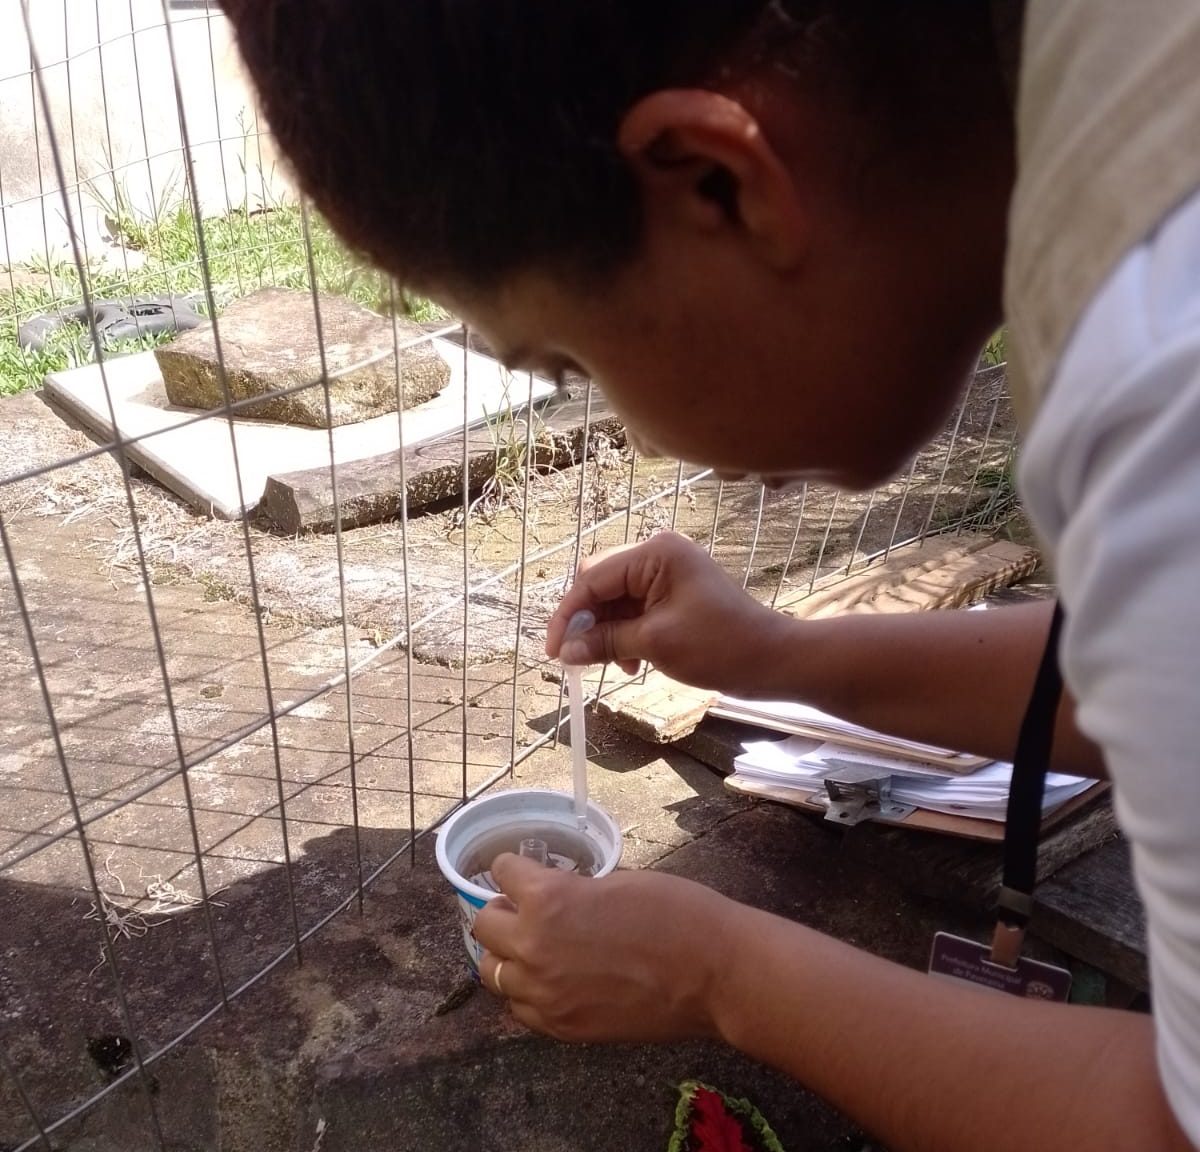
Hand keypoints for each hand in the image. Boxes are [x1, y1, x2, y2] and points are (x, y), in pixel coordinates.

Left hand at [473, 853, 740, 1043]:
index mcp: (548, 899)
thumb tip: (556, 898)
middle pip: (484, 926)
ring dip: (508, 955)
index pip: (503, 873)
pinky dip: (526, 993)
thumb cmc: (675, 911)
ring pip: (492, 972)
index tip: (523, 872)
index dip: (514, 869)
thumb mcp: (616, 881)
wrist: (712, 972)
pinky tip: (552, 982)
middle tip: (525, 910)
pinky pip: (519, 1008)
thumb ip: (573, 891)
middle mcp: (533, 946)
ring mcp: (544, 994)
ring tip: (535, 949)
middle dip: (502, 911)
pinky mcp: (561, 1028)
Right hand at [545, 533, 791, 694]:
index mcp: (656, 553)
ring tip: (615, 665)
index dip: (569, 614)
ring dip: (608, 633)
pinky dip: (626, 635)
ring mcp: (667, 574)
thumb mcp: (655, 644)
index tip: (554, 650)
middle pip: (600, 585)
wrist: (772, 660)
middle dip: (588, 623)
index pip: (593, 578)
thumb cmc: (720, 646)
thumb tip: (565, 651)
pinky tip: (631, 662)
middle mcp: (659, 555)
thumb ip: (606, 642)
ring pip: (615, 601)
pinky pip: (634, 610)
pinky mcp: (674, 595)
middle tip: (578, 658)